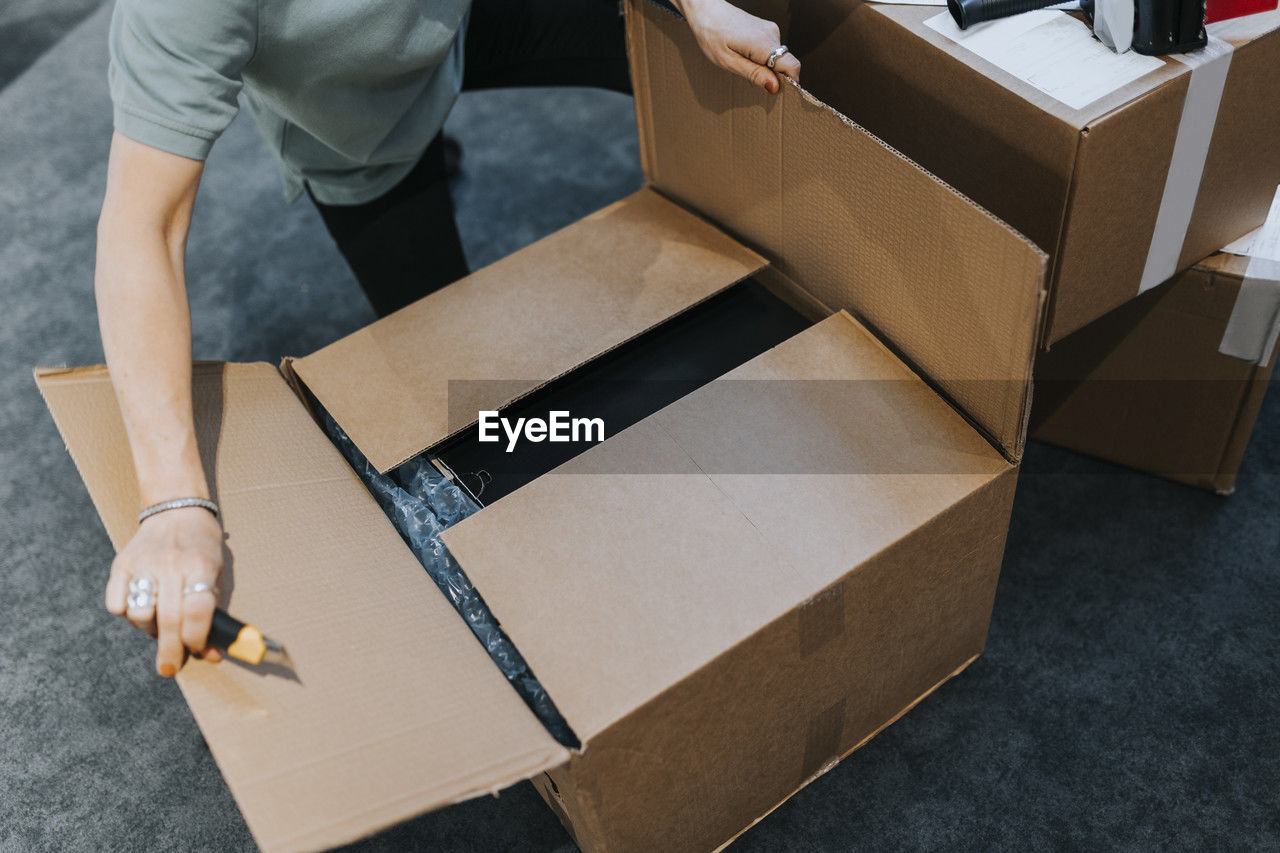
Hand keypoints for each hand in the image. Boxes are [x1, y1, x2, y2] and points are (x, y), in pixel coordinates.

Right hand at [104, 507, 224, 675]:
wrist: (176, 509)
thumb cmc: (202, 546)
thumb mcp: (217, 571)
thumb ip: (213, 612)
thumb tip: (211, 655)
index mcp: (201, 565)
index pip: (198, 610)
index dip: (197, 637)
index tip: (196, 651)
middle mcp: (171, 565)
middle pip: (170, 619)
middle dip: (171, 651)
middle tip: (169, 669)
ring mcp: (144, 564)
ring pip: (140, 615)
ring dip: (149, 630)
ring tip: (159, 623)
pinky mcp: (121, 564)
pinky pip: (116, 604)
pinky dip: (127, 614)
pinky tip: (141, 608)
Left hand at [678, 0, 800, 93]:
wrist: (706, 10)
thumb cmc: (711, 34)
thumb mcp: (728, 62)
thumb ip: (754, 74)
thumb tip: (775, 87)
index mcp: (763, 43)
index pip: (792, 66)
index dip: (789, 82)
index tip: (775, 90)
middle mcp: (771, 34)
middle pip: (785, 63)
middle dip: (772, 76)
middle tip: (749, 76)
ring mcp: (770, 29)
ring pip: (778, 58)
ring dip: (764, 66)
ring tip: (742, 61)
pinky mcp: (767, 29)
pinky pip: (771, 50)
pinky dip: (761, 58)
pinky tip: (744, 54)